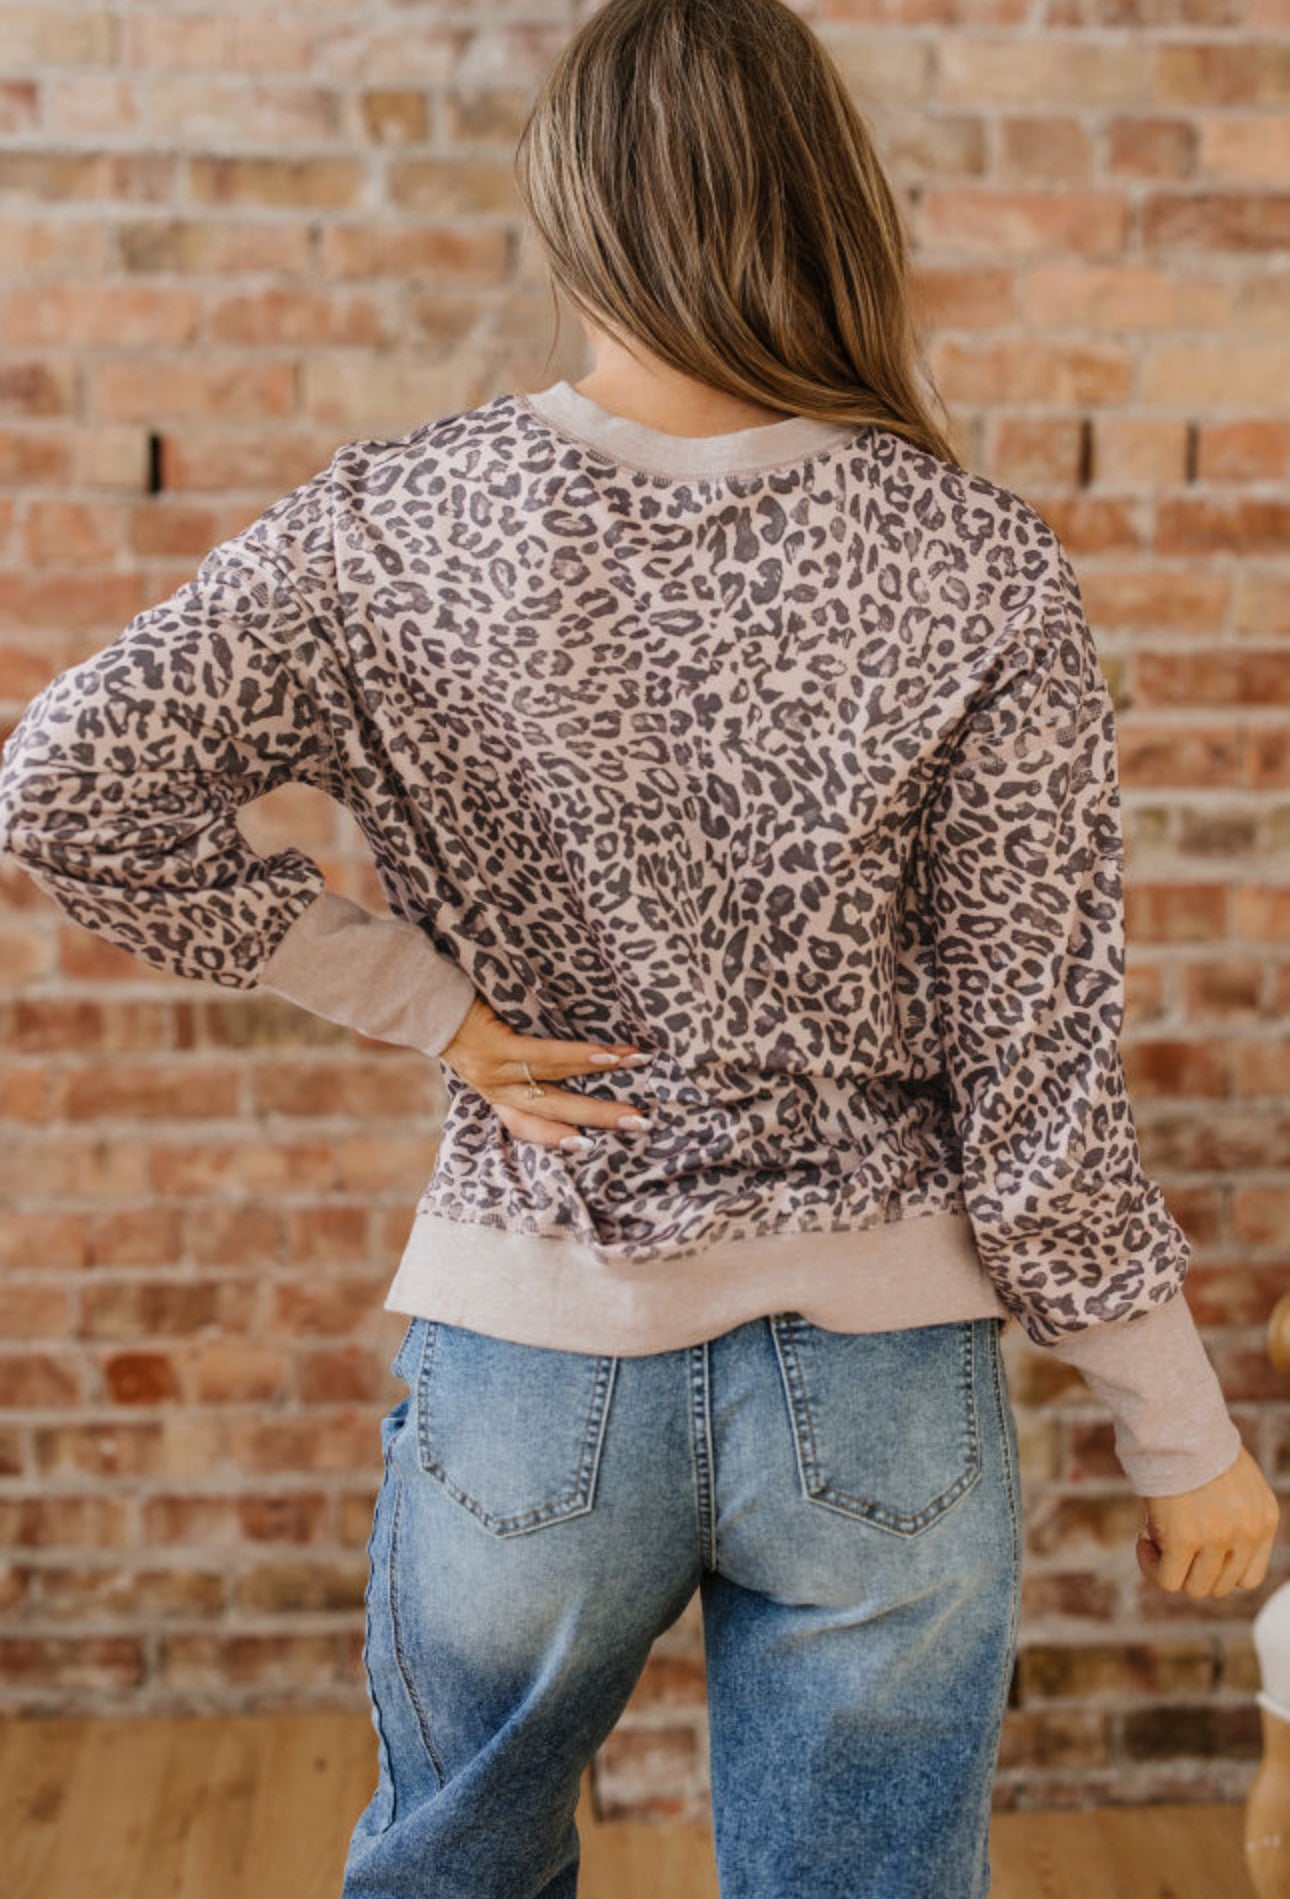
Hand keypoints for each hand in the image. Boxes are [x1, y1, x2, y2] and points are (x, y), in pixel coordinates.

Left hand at [439, 994, 653, 1151]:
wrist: (418, 992)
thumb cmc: (456, 1015)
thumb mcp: (480, 1047)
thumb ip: (510, 1058)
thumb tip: (555, 1055)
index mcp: (492, 1091)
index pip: (525, 1124)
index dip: (555, 1138)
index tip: (586, 1146)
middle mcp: (494, 1088)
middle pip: (552, 1111)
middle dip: (599, 1118)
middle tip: (640, 1123)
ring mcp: (495, 1070)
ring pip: (555, 1085)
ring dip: (601, 1083)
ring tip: (637, 1075)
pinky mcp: (496, 1046)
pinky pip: (545, 1056)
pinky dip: (580, 1058)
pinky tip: (608, 1057)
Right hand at [1135, 1443, 1279, 1596]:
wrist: (1178, 1421)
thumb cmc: (1195, 1440)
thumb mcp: (1232, 1478)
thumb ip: (1231, 1510)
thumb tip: (1201, 1541)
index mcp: (1264, 1518)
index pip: (1248, 1577)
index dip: (1216, 1569)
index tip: (1194, 1549)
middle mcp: (1247, 1533)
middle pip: (1220, 1586)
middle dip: (1190, 1568)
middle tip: (1169, 1537)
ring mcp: (1218, 1539)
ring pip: (1195, 1588)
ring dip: (1170, 1568)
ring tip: (1153, 1536)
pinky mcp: (1184, 1540)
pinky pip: (1167, 1580)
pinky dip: (1151, 1567)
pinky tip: (1142, 1540)